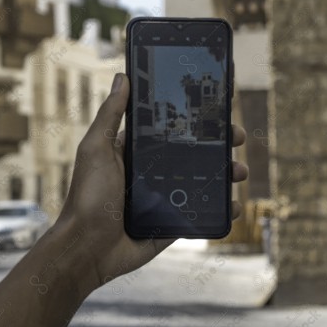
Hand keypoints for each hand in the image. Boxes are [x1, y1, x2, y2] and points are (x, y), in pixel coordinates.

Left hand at [56, 73, 248, 296]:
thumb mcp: (96, 148)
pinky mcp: (174, 220)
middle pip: (195, 150)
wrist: (88, 249)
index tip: (217, 103)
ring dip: (227, 172)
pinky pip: (203, 211)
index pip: (172, 126)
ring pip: (205, 178)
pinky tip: (235, 205)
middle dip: (220, 141)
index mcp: (138, 150)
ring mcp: (167, 195)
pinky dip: (222, 208)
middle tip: (237, 135)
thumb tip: (121, 77)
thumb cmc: (87, 196)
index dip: (195, 115)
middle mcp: (154, 170)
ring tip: (239, 170)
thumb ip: (110, 114)